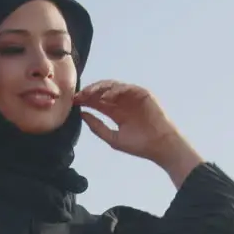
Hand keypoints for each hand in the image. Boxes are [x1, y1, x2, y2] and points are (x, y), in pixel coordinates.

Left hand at [75, 80, 203, 185]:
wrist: (160, 146)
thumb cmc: (139, 145)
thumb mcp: (113, 138)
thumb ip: (97, 127)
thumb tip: (82, 115)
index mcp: (116, 112)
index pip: (97, 102)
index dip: (85, 101)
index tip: (73, 102)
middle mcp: (122, 102)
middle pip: (101, 92)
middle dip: (89, 93)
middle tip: (78, 96)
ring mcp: (132, 97)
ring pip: (112, 86)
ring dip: (99, 89)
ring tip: (88, 94)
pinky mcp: (142, 94)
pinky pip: (126, 87)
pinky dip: (115, 90)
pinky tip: (105, 97)